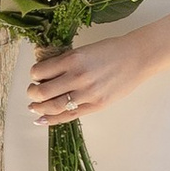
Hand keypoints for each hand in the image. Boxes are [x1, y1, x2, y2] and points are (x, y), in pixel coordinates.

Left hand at [24, 31, 152, 128]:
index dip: (34, 75)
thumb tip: (46, 74)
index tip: (35, 76)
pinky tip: (42, 120)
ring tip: (34, 107)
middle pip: (43, 91)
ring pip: (53, 106)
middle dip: (32, 93)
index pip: (40, 71)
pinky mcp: (96, 105)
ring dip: (39, 108)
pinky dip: (52, 120)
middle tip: (31, 92)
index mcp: (72, 59)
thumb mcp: (84, 50)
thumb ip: (66, 62)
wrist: (137, 57)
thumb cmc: (111, 50)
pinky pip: (69, 116)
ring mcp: (87, 93)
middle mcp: (77, 77)